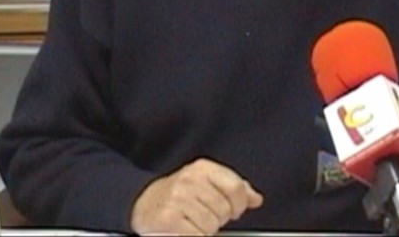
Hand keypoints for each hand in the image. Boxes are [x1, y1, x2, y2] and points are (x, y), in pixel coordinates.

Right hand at [130, 158, 263, 235]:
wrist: (142, 202)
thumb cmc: (177, 194)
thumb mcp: (206, 182)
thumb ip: (232, 188)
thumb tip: (255, 199)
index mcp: (202, 169)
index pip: (235, 186)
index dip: (239, 204)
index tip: (235, 211)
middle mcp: (189, 180)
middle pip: (224, 209)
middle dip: (218, 218)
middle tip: (204, 216)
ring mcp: (178, 198)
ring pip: (211, 225)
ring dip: (205, 230)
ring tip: (193, 222)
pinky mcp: (168, 218)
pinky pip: (197, 235)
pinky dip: (194, 236)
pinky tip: (185, 229)